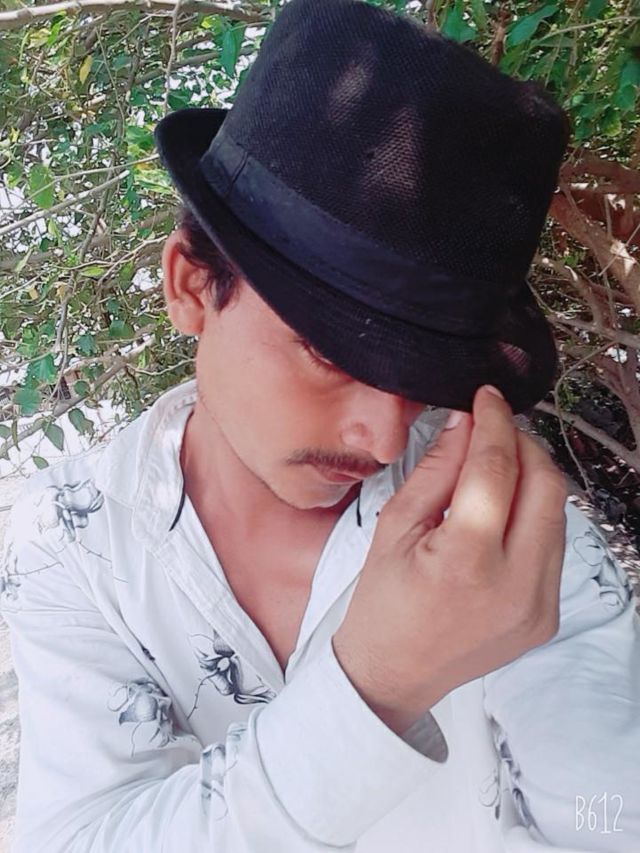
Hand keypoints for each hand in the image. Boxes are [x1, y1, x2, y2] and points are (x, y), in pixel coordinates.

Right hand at [332, 385, 567, 733]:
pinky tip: (501, 513)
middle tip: (493, 429)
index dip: (494, 422)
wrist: (393, 674)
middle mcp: (517, 585)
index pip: (497, 468)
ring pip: (558, 513)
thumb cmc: (381, 604)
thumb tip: (465, 423)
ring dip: (532, 478)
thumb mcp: (394, 527)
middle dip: (523, 444)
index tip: (488, 398)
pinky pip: (554, 546)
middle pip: (545, 485)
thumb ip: (435, 470)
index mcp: (467, 561)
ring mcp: (540, 605)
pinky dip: (533, 516)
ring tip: (494, 469)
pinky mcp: (548, 616)